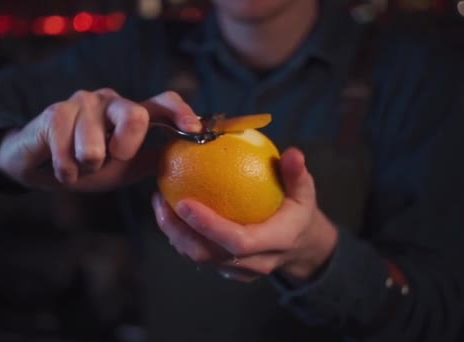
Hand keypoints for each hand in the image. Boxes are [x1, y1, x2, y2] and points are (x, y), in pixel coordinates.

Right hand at [0, 89, 200, 190]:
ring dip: (87, 167)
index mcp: (131, 112)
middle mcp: (111, 100)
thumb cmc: (87, 165)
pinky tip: (62, 167)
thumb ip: (153, 160)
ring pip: (96, 146)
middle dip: (123, 149)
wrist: (40, 167)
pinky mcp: (55, 112)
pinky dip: (67, 171)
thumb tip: (186, 158)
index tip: (194, 129)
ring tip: (80, 165)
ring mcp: (83, 102)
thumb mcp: (126, 168)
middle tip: (110, 158)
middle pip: (135, 116)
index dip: (181, 112)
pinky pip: (68, 153)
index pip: (162, 102)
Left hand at [151, 147, 338, 281]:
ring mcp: (238, 271)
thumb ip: (297, 174)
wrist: (299, 244)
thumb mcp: (304, 191)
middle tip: (160, 200)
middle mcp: (255, 262)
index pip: (237, 241)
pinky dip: (180, 235)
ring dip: (174, 233)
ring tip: (159, 202)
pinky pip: (198, 255)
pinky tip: (168, 209)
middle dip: (179, 231)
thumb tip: (292, 153)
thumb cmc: (298, 210)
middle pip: (208, 255)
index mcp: (276, 242)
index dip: (209, 226)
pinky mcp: (226, 270)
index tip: (183, 202)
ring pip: (198, 257)